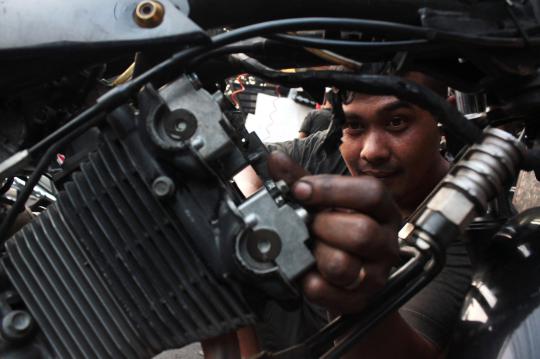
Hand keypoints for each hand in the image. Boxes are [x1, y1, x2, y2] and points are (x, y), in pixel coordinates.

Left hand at [268, 151, 400, 313]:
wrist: (341, 277)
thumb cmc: (335, 230)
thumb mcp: (322, 202)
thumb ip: (300, 181)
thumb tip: (276, 160)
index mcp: (382, 210)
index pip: (370, 193)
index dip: (332, 189)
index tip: (300, 190)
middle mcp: (386, 242)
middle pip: (361, 232)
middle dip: (322, 227)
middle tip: (308, 225)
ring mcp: (376, 274)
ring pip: (343, 265)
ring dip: (315, 255)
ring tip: (310, 249)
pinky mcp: (360, 300)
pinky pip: (327, 292)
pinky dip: (308, 281)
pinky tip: (306, 271)